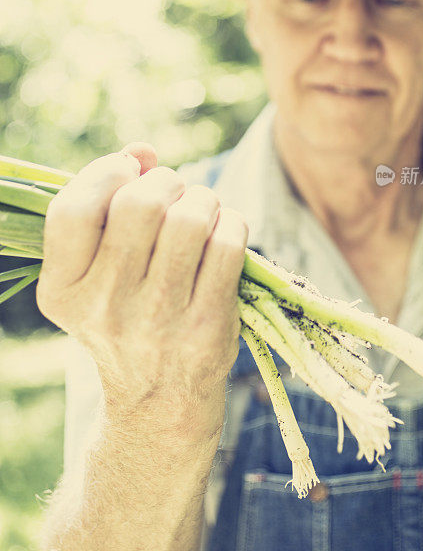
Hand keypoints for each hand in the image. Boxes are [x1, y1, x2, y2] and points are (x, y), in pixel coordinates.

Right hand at [36, 142, 247, 437]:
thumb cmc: (128, 315)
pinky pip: (228, 243)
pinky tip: (224, 232)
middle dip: (167, 182)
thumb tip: (144, 150)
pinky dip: (232, 223)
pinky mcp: (206, 329)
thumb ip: (108, 203)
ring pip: (190, 218)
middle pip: (141, 204)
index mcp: (62, 292)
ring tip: (202, 211)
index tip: (130, 172)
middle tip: (175, 194)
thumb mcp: (96, 273)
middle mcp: (104, 308)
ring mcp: (157, 321)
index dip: (107, 173)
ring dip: (203, 199)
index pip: (74, 209)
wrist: (158, 400)